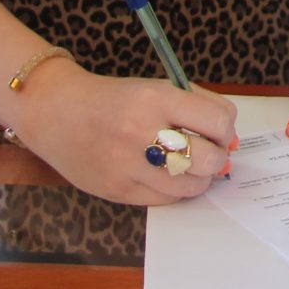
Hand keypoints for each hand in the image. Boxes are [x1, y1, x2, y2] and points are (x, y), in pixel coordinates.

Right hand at [9, 62, 238, 206]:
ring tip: (187, 166)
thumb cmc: (114, 99)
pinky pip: (163, 200)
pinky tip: (163, 176)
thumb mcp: (156, 87)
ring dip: (198, 179)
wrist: (56, 111)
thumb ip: (199, 106)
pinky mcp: (117, 190)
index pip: (217, 121)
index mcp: (155, 98)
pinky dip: (172, 191)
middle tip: (209, 153)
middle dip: (217, 158)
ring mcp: (127, 165)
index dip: (226, 130)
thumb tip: (232, 140)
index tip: (219, 132)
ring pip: (189, 186)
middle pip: (208, 159)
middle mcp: (141, 131)